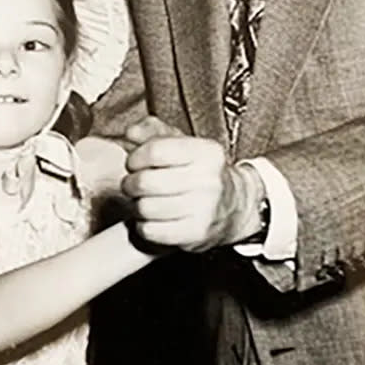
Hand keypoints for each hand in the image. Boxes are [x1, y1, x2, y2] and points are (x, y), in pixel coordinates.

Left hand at [122, 117, 260, 250]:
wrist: (234, 207)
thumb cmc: (201, 173)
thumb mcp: (182, 144)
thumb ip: (153, 131)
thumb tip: (132, 132)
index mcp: (206, 152)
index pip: (155, 151)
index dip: (135, 158)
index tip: (134, 163)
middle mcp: (208, 180)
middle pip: (145, 181)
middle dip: (130, 184)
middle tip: (134, 185)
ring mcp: (204, 209)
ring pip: (145, 208)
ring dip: (136, 206)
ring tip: (144, 202)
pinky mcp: (196, 234)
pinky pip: (150, 230)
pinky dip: (143, 226)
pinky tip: (153, 219)